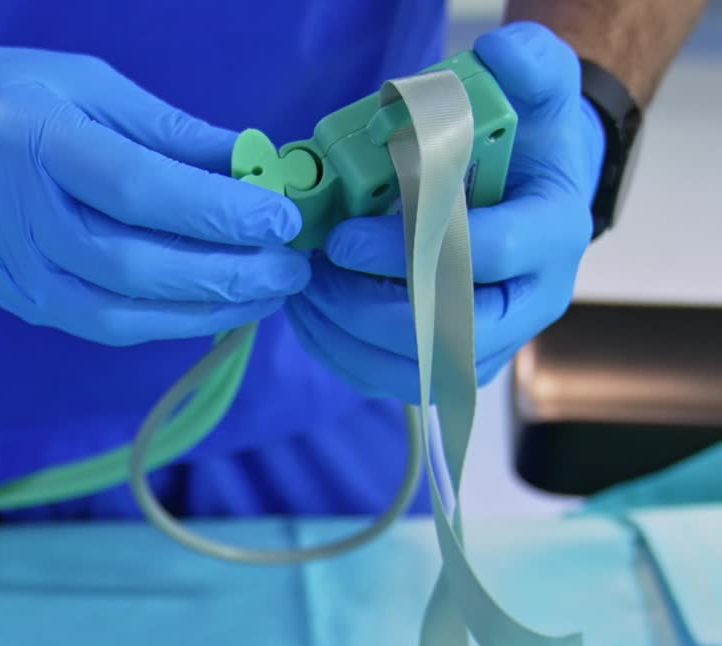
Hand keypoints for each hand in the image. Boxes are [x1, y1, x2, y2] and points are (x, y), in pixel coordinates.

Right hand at [0, 24, 310, 345]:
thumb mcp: (80, 83)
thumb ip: (164, 129)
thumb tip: (249, 160)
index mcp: (38, 145)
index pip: (140, 192)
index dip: (216, 212)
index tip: (280, 216)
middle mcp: (24, 219)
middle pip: (138, 267)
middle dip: (225, 274)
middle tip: (291, 268)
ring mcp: (18, 273)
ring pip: (123, 314)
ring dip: (204, 312)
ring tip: (267, 297)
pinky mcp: (22, 304)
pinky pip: (104, 326)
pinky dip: (165, 324)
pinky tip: (212, 310)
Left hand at [283, 22, 605, 400]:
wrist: (535, 194)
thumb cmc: (528, 143)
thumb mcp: (540, 91)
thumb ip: (527, 65)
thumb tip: (495, 56)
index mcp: (553, 236)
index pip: (482, 258)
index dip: (406, 251)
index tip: (343, 237)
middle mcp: (531, 303)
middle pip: (442, 331)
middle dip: (364, 308)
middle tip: (312, 273)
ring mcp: (493, 344)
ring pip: (411, 369)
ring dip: (345, 336)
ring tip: (302, 292)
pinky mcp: (453, 366)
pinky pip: (390, 379)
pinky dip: (341, 353)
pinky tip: (310, 316)